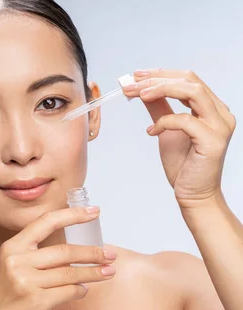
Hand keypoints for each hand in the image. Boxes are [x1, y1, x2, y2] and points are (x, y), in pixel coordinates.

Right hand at [0, 207, 116, 309]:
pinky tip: (83, 290)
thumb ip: (33, 254)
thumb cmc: (0, 296)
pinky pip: (68, 292)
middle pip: (65, 251)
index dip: (72, 215)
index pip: (46, 222)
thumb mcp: (8, 265)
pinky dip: (79, 291)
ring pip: (70, 273)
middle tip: (110, 255)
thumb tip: (71, 250)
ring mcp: (26, 281)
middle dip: (92, 253)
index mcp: (12, 247)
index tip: (93, 212)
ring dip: (93, 273)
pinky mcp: (36, 301)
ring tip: (108, 272)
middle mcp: (17, 260)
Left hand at [122, 69, 235, 208]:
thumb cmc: (183, 165)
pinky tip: (151, 132)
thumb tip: (142, 89)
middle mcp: (220, 113)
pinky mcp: (212, 140)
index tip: (135, 75)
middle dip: (157, 79)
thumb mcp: (165, 129)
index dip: (161, 73)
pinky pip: (186, 121)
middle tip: (131, 84)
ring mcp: (219, 126)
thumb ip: (158, 108)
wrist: (193, 194)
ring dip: (162, 90)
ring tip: (139, 96)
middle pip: (190, 80)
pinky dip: (164, 122)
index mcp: (211, 107)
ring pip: (192, 92)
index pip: (188, 78)